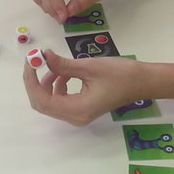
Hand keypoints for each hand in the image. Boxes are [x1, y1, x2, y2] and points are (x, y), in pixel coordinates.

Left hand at [22, 51, 146, 125]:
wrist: (142, 82)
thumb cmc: (119, 74)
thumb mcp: (88, 67)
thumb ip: (62, 64)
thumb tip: (42, 56)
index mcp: (76, 110)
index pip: (42, 100)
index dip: (31, 81)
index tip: (31, 61)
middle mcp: (75, 117)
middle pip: (43, 104)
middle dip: (36, 82)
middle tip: (36, 61)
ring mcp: (78, 115)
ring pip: (50, 102)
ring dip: (46, 83)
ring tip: (53, 64)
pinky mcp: (82, 109)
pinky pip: (61, 101)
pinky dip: (57, 86)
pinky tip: (65, 73)